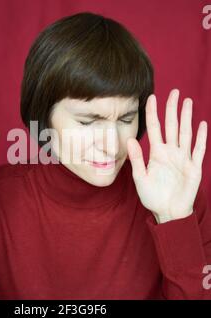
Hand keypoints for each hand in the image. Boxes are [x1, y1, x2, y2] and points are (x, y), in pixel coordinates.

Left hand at [127, 89, 207, 222]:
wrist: (168, 211)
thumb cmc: (152, 196)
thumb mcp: (140, 178)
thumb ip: (136, 159)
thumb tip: (129, 140)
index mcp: (156, 153)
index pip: (155, 128)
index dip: (153, 113)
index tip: (151, 98)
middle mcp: (170, 152)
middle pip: (172, 126)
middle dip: (172, 109)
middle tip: (174, 92)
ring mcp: (183, 158)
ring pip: (185, 133)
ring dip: (187, 118)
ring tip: (187, 102)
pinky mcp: (194, 167)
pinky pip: (198, 149)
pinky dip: (200, 137)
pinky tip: (202, 124)